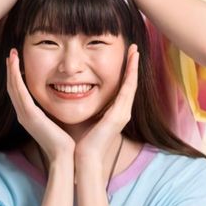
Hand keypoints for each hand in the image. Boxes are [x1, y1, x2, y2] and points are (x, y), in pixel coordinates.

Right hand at [7, 49, 75, 164]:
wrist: (65, 156)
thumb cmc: (65, 142)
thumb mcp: (57, 121)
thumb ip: (54, 111)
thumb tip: (62, 98)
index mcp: (29, 116)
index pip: (19, 92)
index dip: (16, 76)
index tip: (17, 62)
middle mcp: (23, 114)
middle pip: (12, 88)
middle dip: (11, 70)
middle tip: (12, 54)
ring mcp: (24, 114)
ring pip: (13, 87)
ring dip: (11, 69)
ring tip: (12, 54)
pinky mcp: (29, 114)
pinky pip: (19, 90)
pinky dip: (16, 76)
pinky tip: (15, 64)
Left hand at [75, 45, 138, 173]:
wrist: (84, 158)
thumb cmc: (80, 141)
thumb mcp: (83, 117)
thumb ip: (82, 105)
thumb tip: (71, 93)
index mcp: (113, 113)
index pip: (122, 87)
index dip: (125, 71)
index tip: (126, 55)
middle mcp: (122, 111)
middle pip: (130, 83)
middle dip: (132, 65)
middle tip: (133, 47)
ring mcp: (123, 113)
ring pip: (132, 84)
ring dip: (133, 66)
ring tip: (134, 49)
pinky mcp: (120, 114)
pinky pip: (128, 90)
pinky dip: (131, 75)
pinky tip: (132, 62)